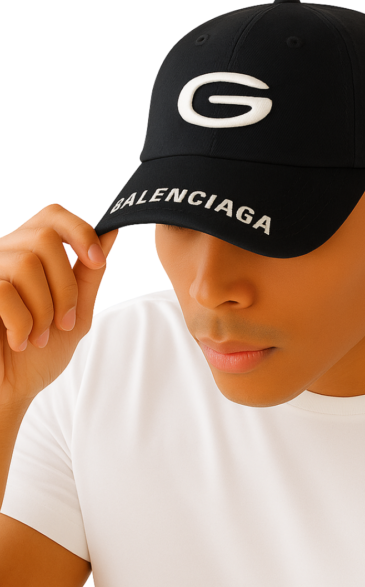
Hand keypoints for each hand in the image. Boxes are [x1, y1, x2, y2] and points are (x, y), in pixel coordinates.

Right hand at [0, 204, 117, 407]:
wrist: (8, 392)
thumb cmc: (38, 355)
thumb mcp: (75, 312)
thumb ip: (89, 274)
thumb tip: (112, 232)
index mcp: (30, 255)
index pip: (53, 215)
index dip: (80, 231)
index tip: (98, 261)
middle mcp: (3, 255)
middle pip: (45, 237)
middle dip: (65, 285)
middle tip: (63, 321)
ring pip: (26, 263)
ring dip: (44, 308)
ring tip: (39, 335)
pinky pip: (4, 291)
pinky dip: (21, 322)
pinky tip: (19, 341)